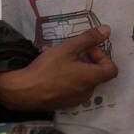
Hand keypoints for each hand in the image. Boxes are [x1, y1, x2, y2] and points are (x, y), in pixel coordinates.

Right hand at [0, 26, 117, 110]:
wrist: (22, 92)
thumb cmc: (47, 68)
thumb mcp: (69, 48)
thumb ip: (89, 38)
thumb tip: (107, 30)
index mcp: (91, 79)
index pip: (111, 69)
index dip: (103, 56)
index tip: (89, 49)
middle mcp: (86, 91)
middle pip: (95, 72)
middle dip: (85, 57)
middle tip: (70, 48)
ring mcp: (74, 99)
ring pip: (80, 78)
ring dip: (72, 64)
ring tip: (55, 53)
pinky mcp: (62, 103)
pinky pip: (69, 85)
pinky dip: (65, 75)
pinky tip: (48, 65)